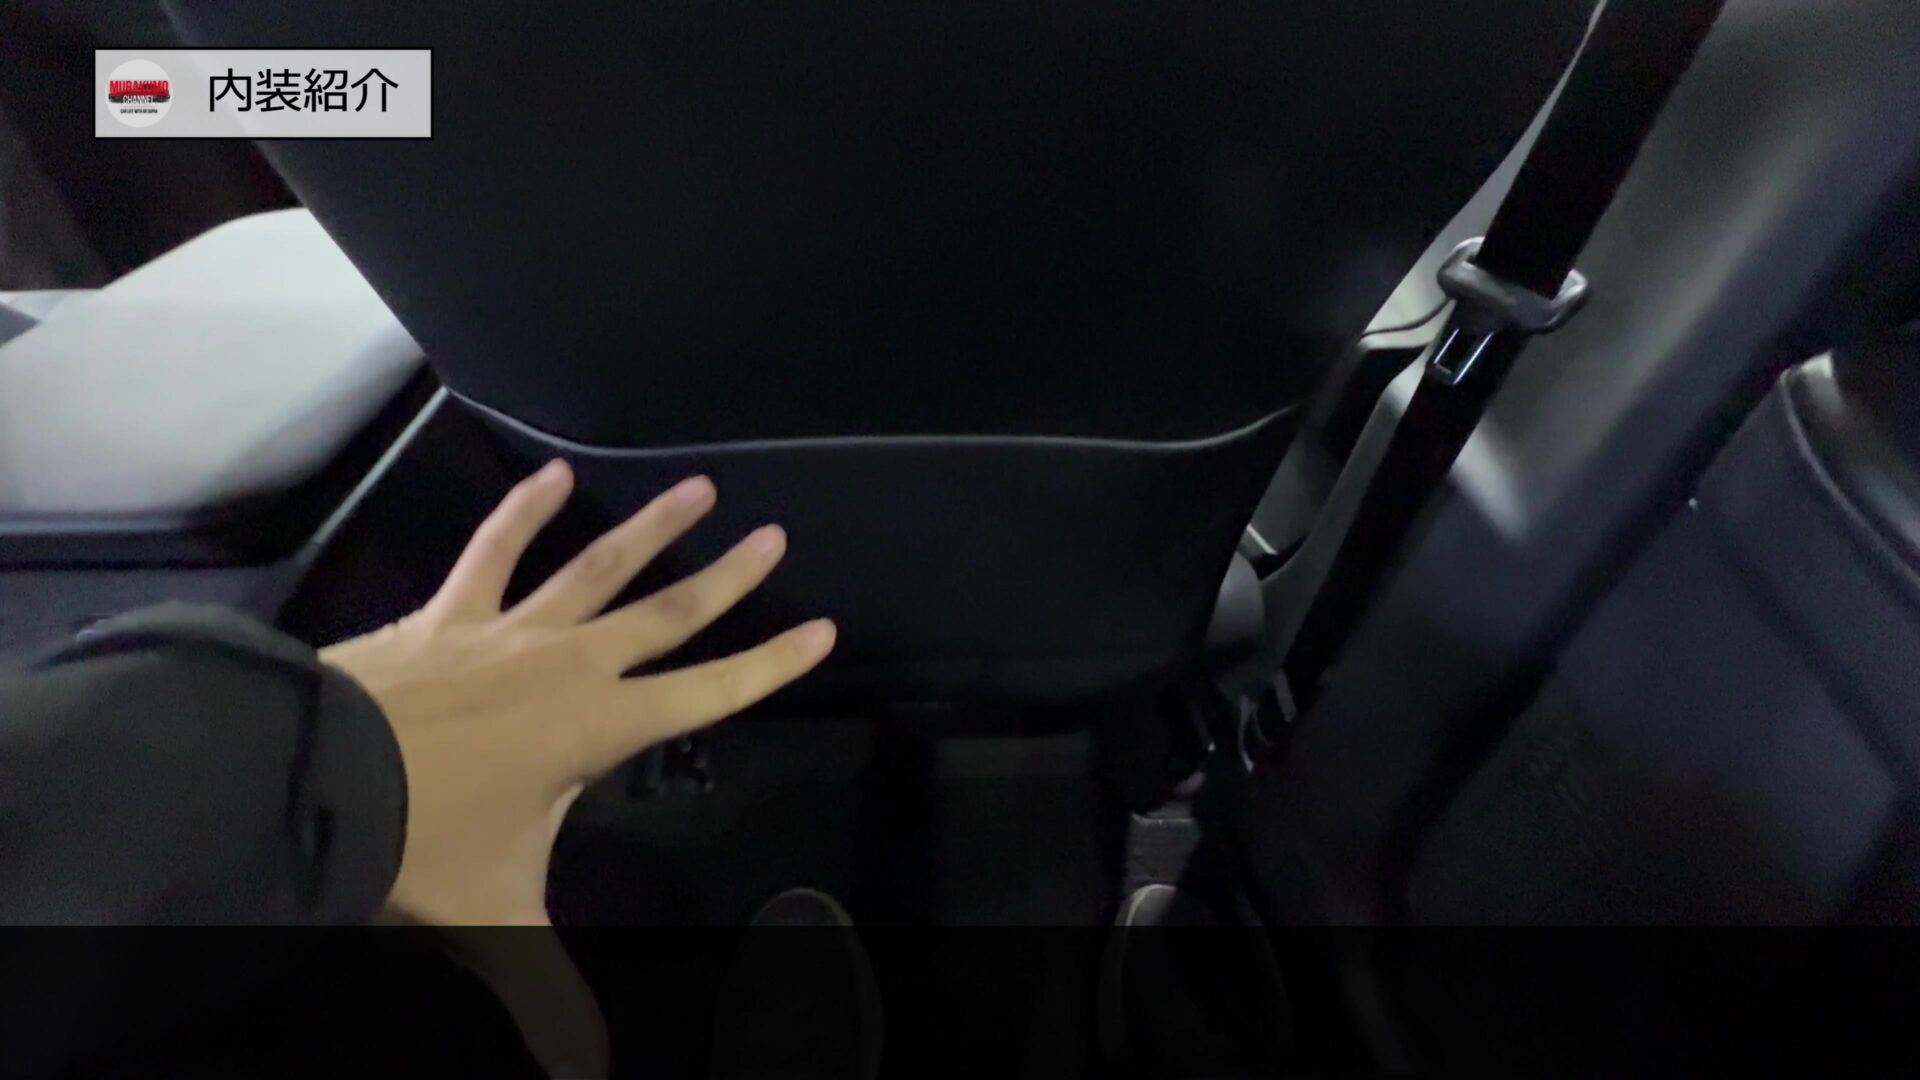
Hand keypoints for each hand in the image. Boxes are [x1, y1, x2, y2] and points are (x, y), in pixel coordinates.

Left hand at [322, 460, 833, 925]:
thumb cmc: (421, 844)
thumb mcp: (496, 920)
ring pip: (597, 568)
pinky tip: (555, 472)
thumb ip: (548, 995)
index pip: (707, 694)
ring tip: (698, 487)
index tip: (822, 629)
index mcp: (598, 729)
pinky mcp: (451, 612)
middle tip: (774, 537)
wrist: (314, 778)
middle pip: (667, 614)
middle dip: (727, 580)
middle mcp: (570, 665)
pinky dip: (524, 509)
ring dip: (651, 528)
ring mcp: (510, 630)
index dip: (769, 665)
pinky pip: (494, 551)